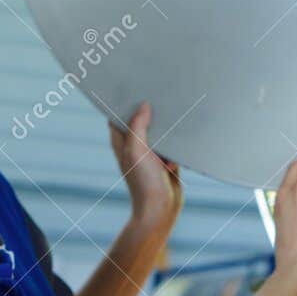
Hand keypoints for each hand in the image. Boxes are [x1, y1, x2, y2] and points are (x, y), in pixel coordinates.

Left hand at [110, 101, 181, 230]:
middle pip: (140, 121)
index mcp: (121, 142)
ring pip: (158, 132)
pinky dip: (175, 145)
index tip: (132, 87)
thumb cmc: (143, 182)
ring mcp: (150, 154)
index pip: (117, 116)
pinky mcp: (165, 161)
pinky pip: (172, 145)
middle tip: (158, 94)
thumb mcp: (137, 150)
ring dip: (166, 128)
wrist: (161, 208)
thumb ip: (137, 126)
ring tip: (173, 114)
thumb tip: (143, 105)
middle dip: (149, 111)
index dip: (122, 102)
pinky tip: (179, 146)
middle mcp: (134, 146)